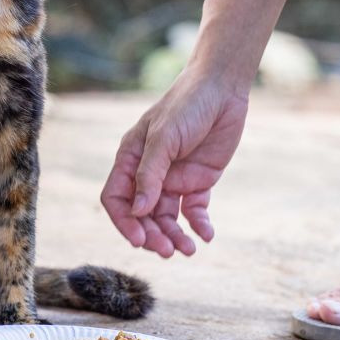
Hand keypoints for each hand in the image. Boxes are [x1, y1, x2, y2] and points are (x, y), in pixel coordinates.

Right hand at [100, 68, 248, 257]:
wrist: (222, 88)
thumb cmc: (186, 105)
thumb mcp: (164, 137)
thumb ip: (150, 174)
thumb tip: (137, 212)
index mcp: (131, 159)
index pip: (117, 199)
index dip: (125, 222)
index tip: (140, 240)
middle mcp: (150, 173)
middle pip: (143, 215)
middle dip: (153, 235)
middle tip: (169, 250)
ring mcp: (174, 178)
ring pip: (167, 218)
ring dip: (175, 235)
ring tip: (188, 250)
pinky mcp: (199, 181)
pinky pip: (194, 210)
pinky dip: (198, 225)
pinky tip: (206, 235)